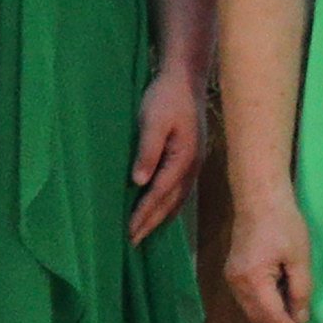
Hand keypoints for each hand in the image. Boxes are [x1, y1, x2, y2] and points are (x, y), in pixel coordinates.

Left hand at [128, 67, 203, 244]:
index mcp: (183, 159)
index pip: (160, 194)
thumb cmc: (166, 98)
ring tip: (144, 233)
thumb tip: (138, 182)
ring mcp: (193, 164)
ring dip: (160, 218)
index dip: (144, 214)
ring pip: (177, 200)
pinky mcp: (190, 159)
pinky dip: (169, 206)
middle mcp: (191, 167)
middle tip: (132, 242)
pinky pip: (179, 191)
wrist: (186, 80)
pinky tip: (161, 211)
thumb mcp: (152, 120)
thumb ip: (147, 151)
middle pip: (170, 203)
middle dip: (151, 223)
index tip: (129, 231)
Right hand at [228, 188, 316, 322]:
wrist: (259, 197)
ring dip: (274, 316)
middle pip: (259, 319)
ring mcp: (232, 277)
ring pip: (253, 311)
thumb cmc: (283, 222)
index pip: (273, 318)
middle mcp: (237, 283)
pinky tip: (284, 296)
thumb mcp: (300, 258)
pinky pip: (249, 298)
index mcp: (253, 280)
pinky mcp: (233, 271)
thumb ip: (300, 291)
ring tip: (297, 311)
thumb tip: (300, 318)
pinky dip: (266, 304)